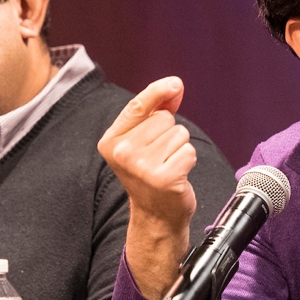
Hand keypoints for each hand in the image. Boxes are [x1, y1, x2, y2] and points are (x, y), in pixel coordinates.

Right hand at [99, 76, 199, 299]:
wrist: (156, 215)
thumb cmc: (151, 173)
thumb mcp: (145, 141)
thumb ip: (157, 110)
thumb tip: (175, 86)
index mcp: (111, 141)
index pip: (138, 106)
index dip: (158, 91)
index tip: (175, 83)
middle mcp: (122, 152)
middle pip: (165, 119)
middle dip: (169, 134)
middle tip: (160, 157)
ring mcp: (142, 166)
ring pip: (179, 134)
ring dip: (179, 148)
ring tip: (167, 166)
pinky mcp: (164, 177)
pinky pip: (188, 151)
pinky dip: (187, 161)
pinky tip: (176, 175)